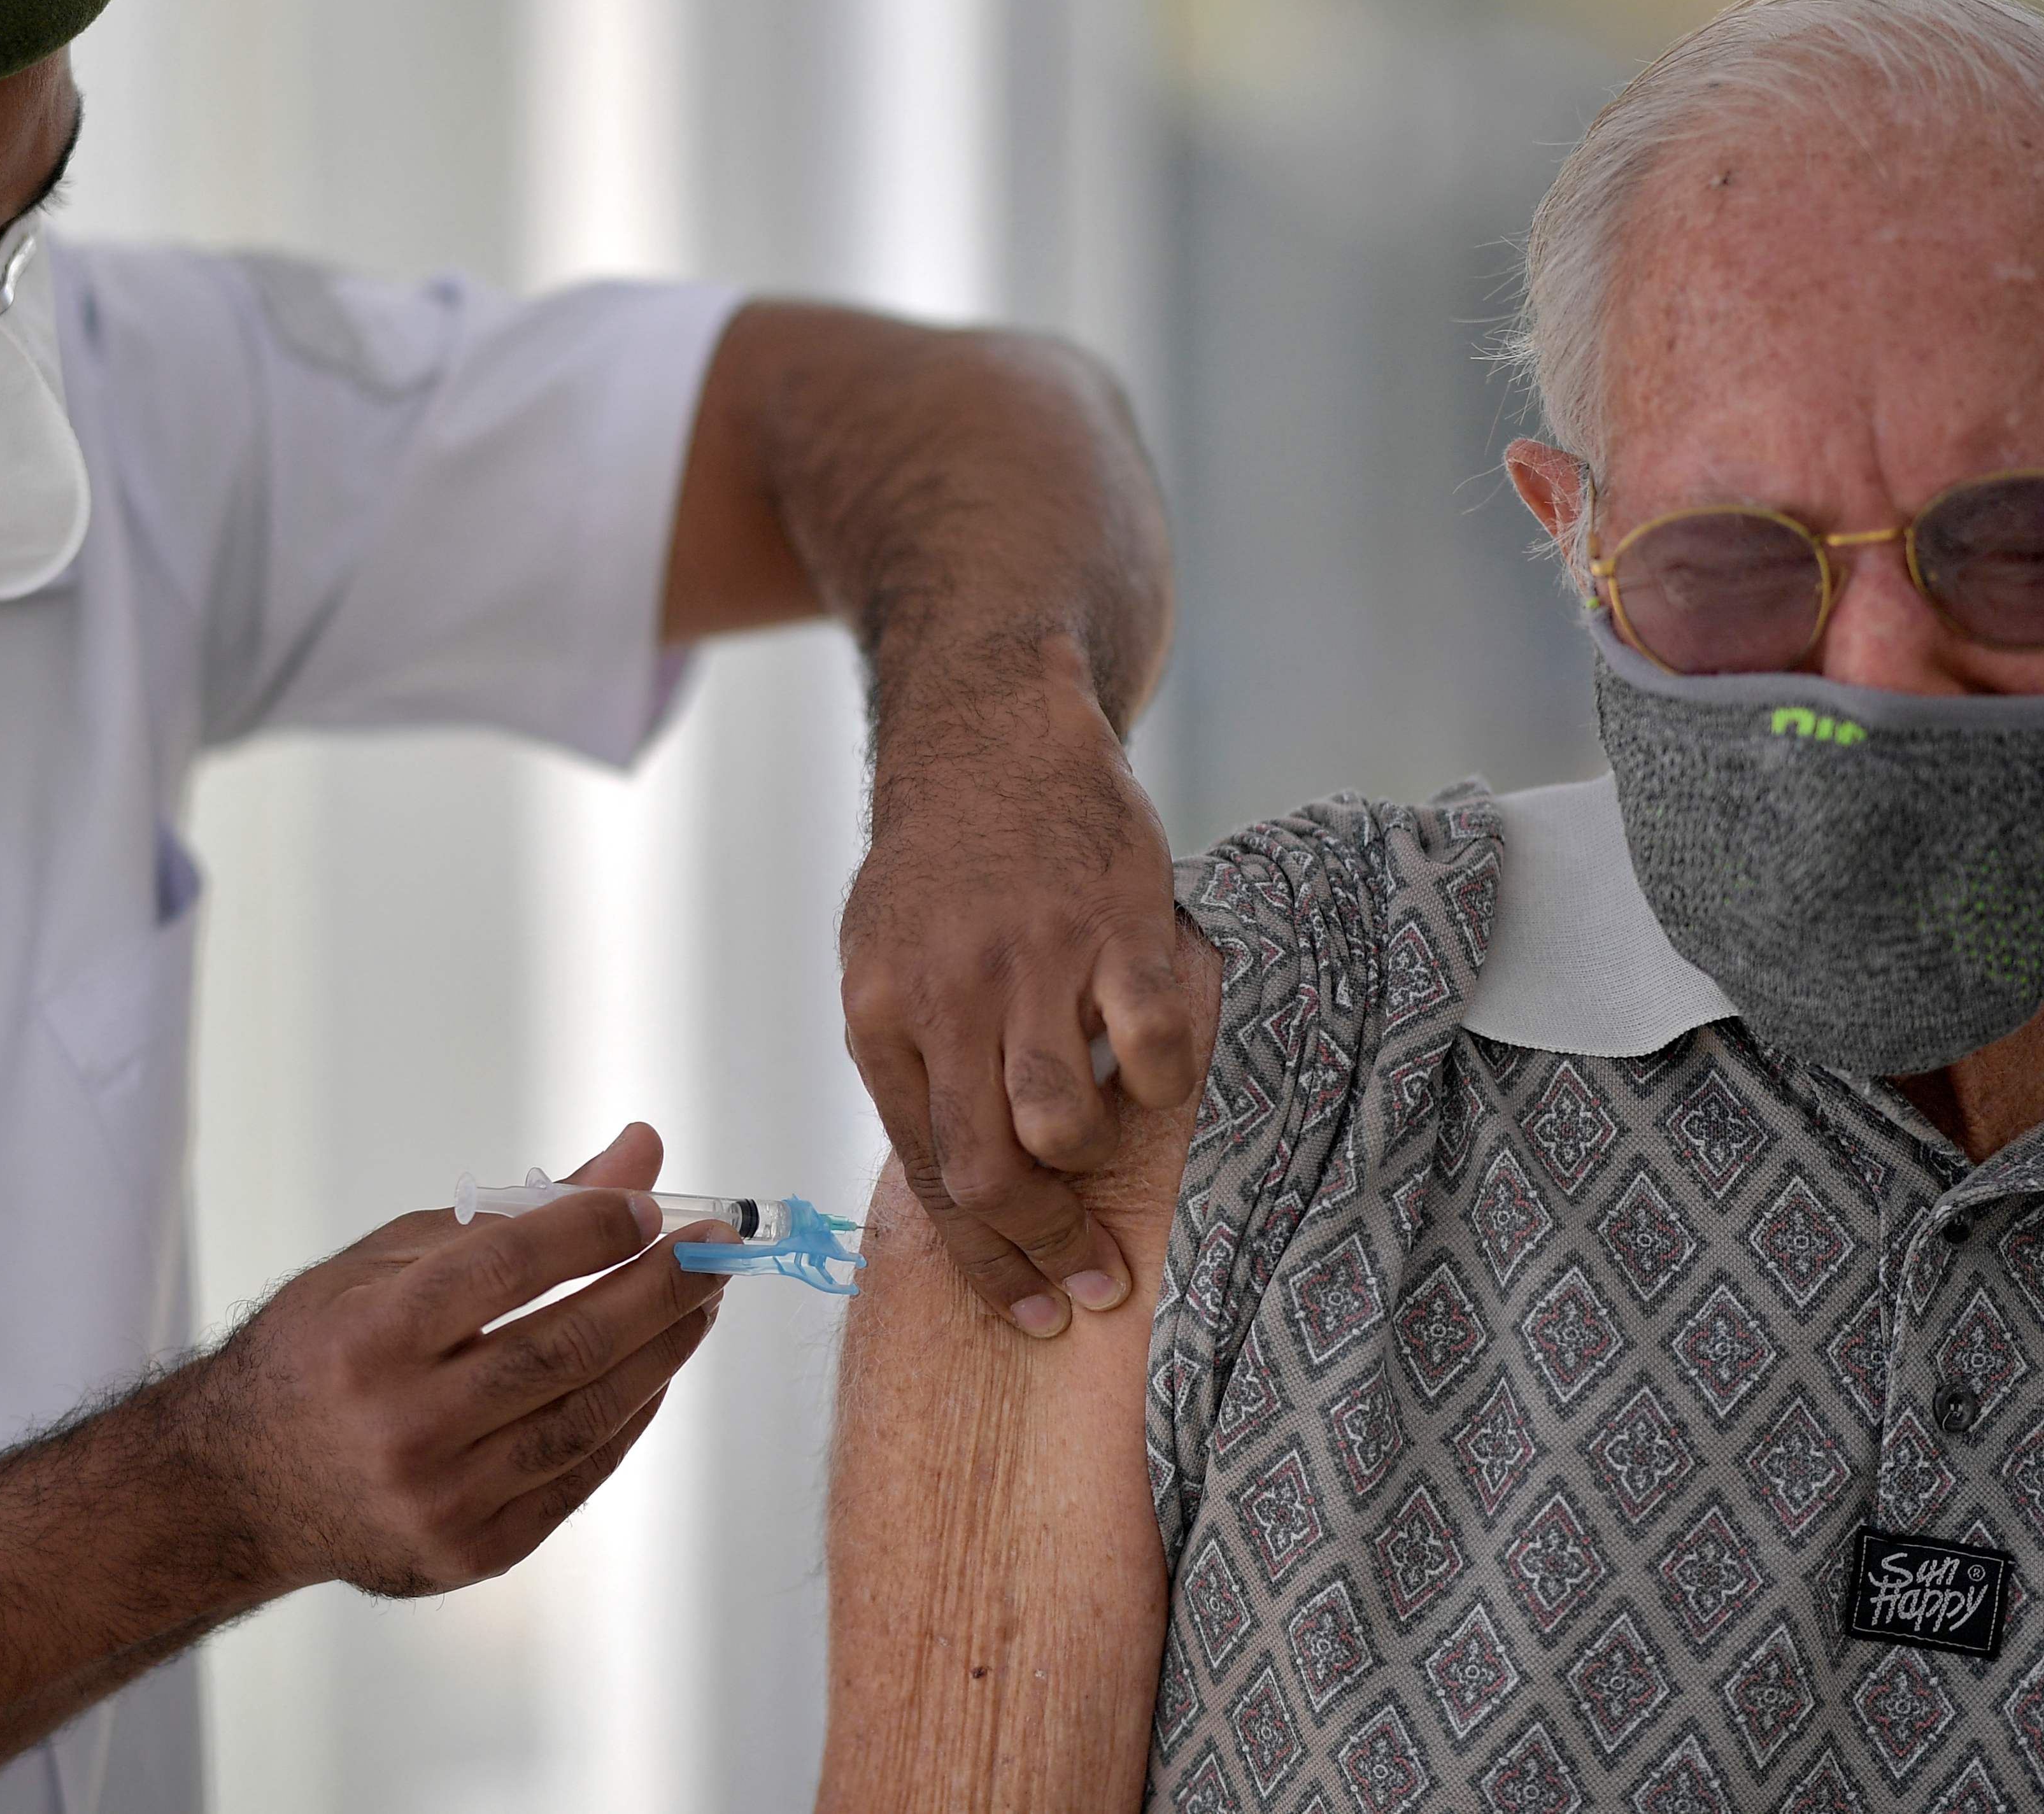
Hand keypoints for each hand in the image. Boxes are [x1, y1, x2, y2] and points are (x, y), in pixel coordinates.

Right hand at [186, 1123, 727, 1598]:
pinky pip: (579, 1475)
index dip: (594, 1230)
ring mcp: (439, 1500)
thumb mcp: (391, 1260)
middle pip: (564, 1347)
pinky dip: (630, 1415)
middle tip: (716, 1248)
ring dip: (663, 1351)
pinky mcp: (470, 1552)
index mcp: (369, 1337)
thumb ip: (519, 1213)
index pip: (508, 1269)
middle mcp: (401, 1425)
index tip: (656, 1206)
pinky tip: (656, 1367)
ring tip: (703, 1300)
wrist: (244, 1484)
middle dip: (658, 1289)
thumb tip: (639, 1154)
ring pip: (587, 1416)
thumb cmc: (325, 1350)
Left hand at [841, 640, 1211, 1335]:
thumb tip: (962, 1190)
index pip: (930, 1178)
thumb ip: (916, 1064)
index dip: (990, 1264)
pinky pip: (1152, 1049)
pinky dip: (1162, 1078)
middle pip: (991, 1172)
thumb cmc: (940, 866)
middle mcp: (947, 994)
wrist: (992, 729)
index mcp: (881, 1015)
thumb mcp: (883, 961)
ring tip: (1109, 1140)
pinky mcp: (1116, 924)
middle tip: (1095, 1280)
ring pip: (1062, 1124)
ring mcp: (1033, 959)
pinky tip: (1158, 1063)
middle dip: (1046, 1249)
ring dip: (1096, 1161)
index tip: (1039, 1313)